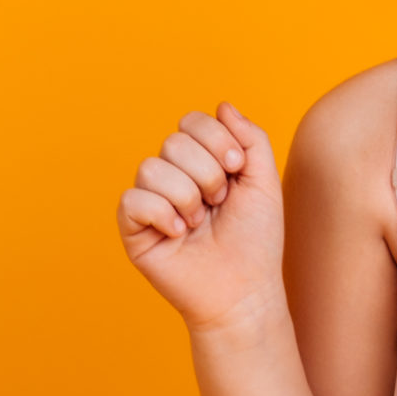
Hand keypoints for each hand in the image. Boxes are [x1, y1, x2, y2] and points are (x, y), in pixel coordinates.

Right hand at [115, 102, 287, 333]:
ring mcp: (151, 202)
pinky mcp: (133, 229)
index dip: (216, 139)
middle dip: (207, 173)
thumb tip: (222, 105)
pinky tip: (179, 234)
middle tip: (219, 204)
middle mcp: (172, 177)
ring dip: (187, 197)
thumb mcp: (264, 181)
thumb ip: (250, 138)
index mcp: (200, 161)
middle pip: (173, 141)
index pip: (191, 121)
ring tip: (199, 223)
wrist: (245, 290)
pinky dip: (162, 214)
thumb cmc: (255, 240)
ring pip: (151, 167)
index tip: (236, 168)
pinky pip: (132, 199)